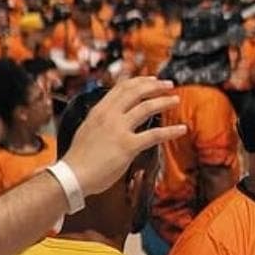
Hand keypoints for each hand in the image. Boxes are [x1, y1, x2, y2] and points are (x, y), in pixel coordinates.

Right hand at [62, 75, 184, 194]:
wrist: (72, 175)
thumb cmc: (79, 157)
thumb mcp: (88, 129)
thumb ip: (102, 120)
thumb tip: (114, 116)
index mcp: (98, 111)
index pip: (121, 88)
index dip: (139, 82)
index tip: (152, 79)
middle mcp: (109, 116)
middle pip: (135, 92)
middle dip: (155, 86)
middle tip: (169, 85)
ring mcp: (118, 129)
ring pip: (146, 108)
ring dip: (164, 102)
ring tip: (176, 100)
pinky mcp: (128, 146)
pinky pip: (154, 135)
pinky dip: (171, 131)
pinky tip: (182, 129)